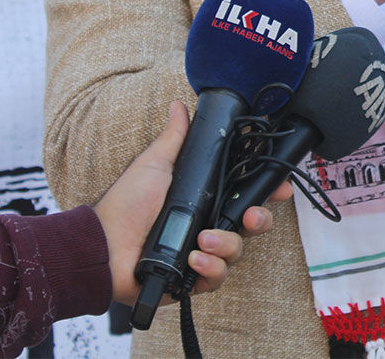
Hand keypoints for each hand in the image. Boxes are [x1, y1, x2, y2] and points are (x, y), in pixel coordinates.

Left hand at [95, 101, 289, 305]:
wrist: (104, 244)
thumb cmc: (127, 204)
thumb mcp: (155, 165)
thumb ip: (174, 138)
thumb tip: (179, 105)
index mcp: (204, 200)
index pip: (245, 195)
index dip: (266, 192)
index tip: (280, 188)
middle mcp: (208, 226)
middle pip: (251, 226)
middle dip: (258, 221)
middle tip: (248, 217)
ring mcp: (202, 253)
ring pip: (237, 252)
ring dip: (226, 244)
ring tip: (203, 239)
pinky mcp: (192, 280)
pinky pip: (216, 278)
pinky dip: (210, 268)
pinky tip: (194, 258)